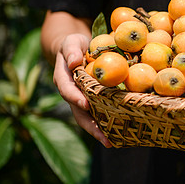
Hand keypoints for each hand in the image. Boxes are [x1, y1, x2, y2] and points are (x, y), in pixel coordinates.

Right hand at [53, 33, 111, 147]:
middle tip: (105, 139)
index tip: (86, 104)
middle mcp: (72, 93)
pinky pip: (99, 113)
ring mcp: (82, 99)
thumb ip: (71, 50)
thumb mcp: (71, 41)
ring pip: (89, 118)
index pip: (67, 91)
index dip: (75, 98)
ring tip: (113, 142)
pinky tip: (120, 130)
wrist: (76, 49)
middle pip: (79, 113)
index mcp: (64, 79)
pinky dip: (107, 122)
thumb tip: (74, 62)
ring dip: (100, 131)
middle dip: (91, 127)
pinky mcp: (93, 100)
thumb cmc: (74, 43)